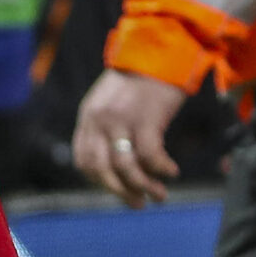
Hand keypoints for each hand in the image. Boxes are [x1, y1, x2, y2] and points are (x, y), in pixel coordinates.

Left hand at [73, 69, 187, 205]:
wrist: (159, 52)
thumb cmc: (139, 81)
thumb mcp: (110, 102)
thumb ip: (106, 128)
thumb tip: (115, 166)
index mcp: (88, 116)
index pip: (83, 161)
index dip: (100, 182)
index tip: (119, 190)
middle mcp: (99, 120)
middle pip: (101, 169)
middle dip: (120, 192)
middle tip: (139, 204)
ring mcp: (121, 119)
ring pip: (125, 168)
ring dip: (143, 187)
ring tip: (160, 195)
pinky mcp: (145, 118)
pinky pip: (150, 156)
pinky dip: (161, 169)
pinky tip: (172, 171)